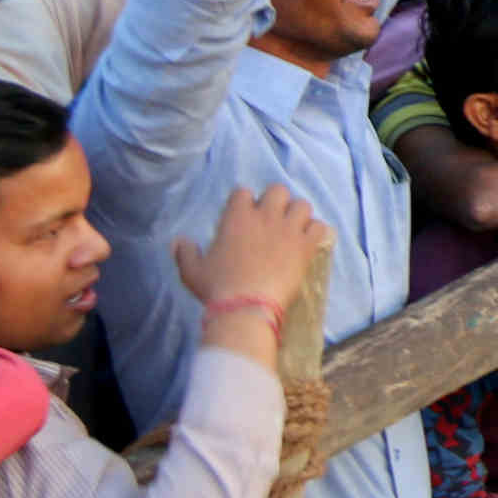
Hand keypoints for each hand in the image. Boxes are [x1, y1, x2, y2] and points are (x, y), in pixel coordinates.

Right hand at [175, 184, 330, 323]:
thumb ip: (185, 253)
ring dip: (298, 215)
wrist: (246, 307)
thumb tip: (177, 241)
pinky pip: (320, 227)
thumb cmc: (216, 288)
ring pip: (302, 205)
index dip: (245, 202)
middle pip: (278, 190)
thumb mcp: (192, 271)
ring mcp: (288, 230)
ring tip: (293, 230)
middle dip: (276, 201)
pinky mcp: (306, 246)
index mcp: (236, 217)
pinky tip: (308, 243)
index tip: (244, 216)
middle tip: (272, 220)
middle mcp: (264, 216)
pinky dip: (316, 232)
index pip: (243, 192)